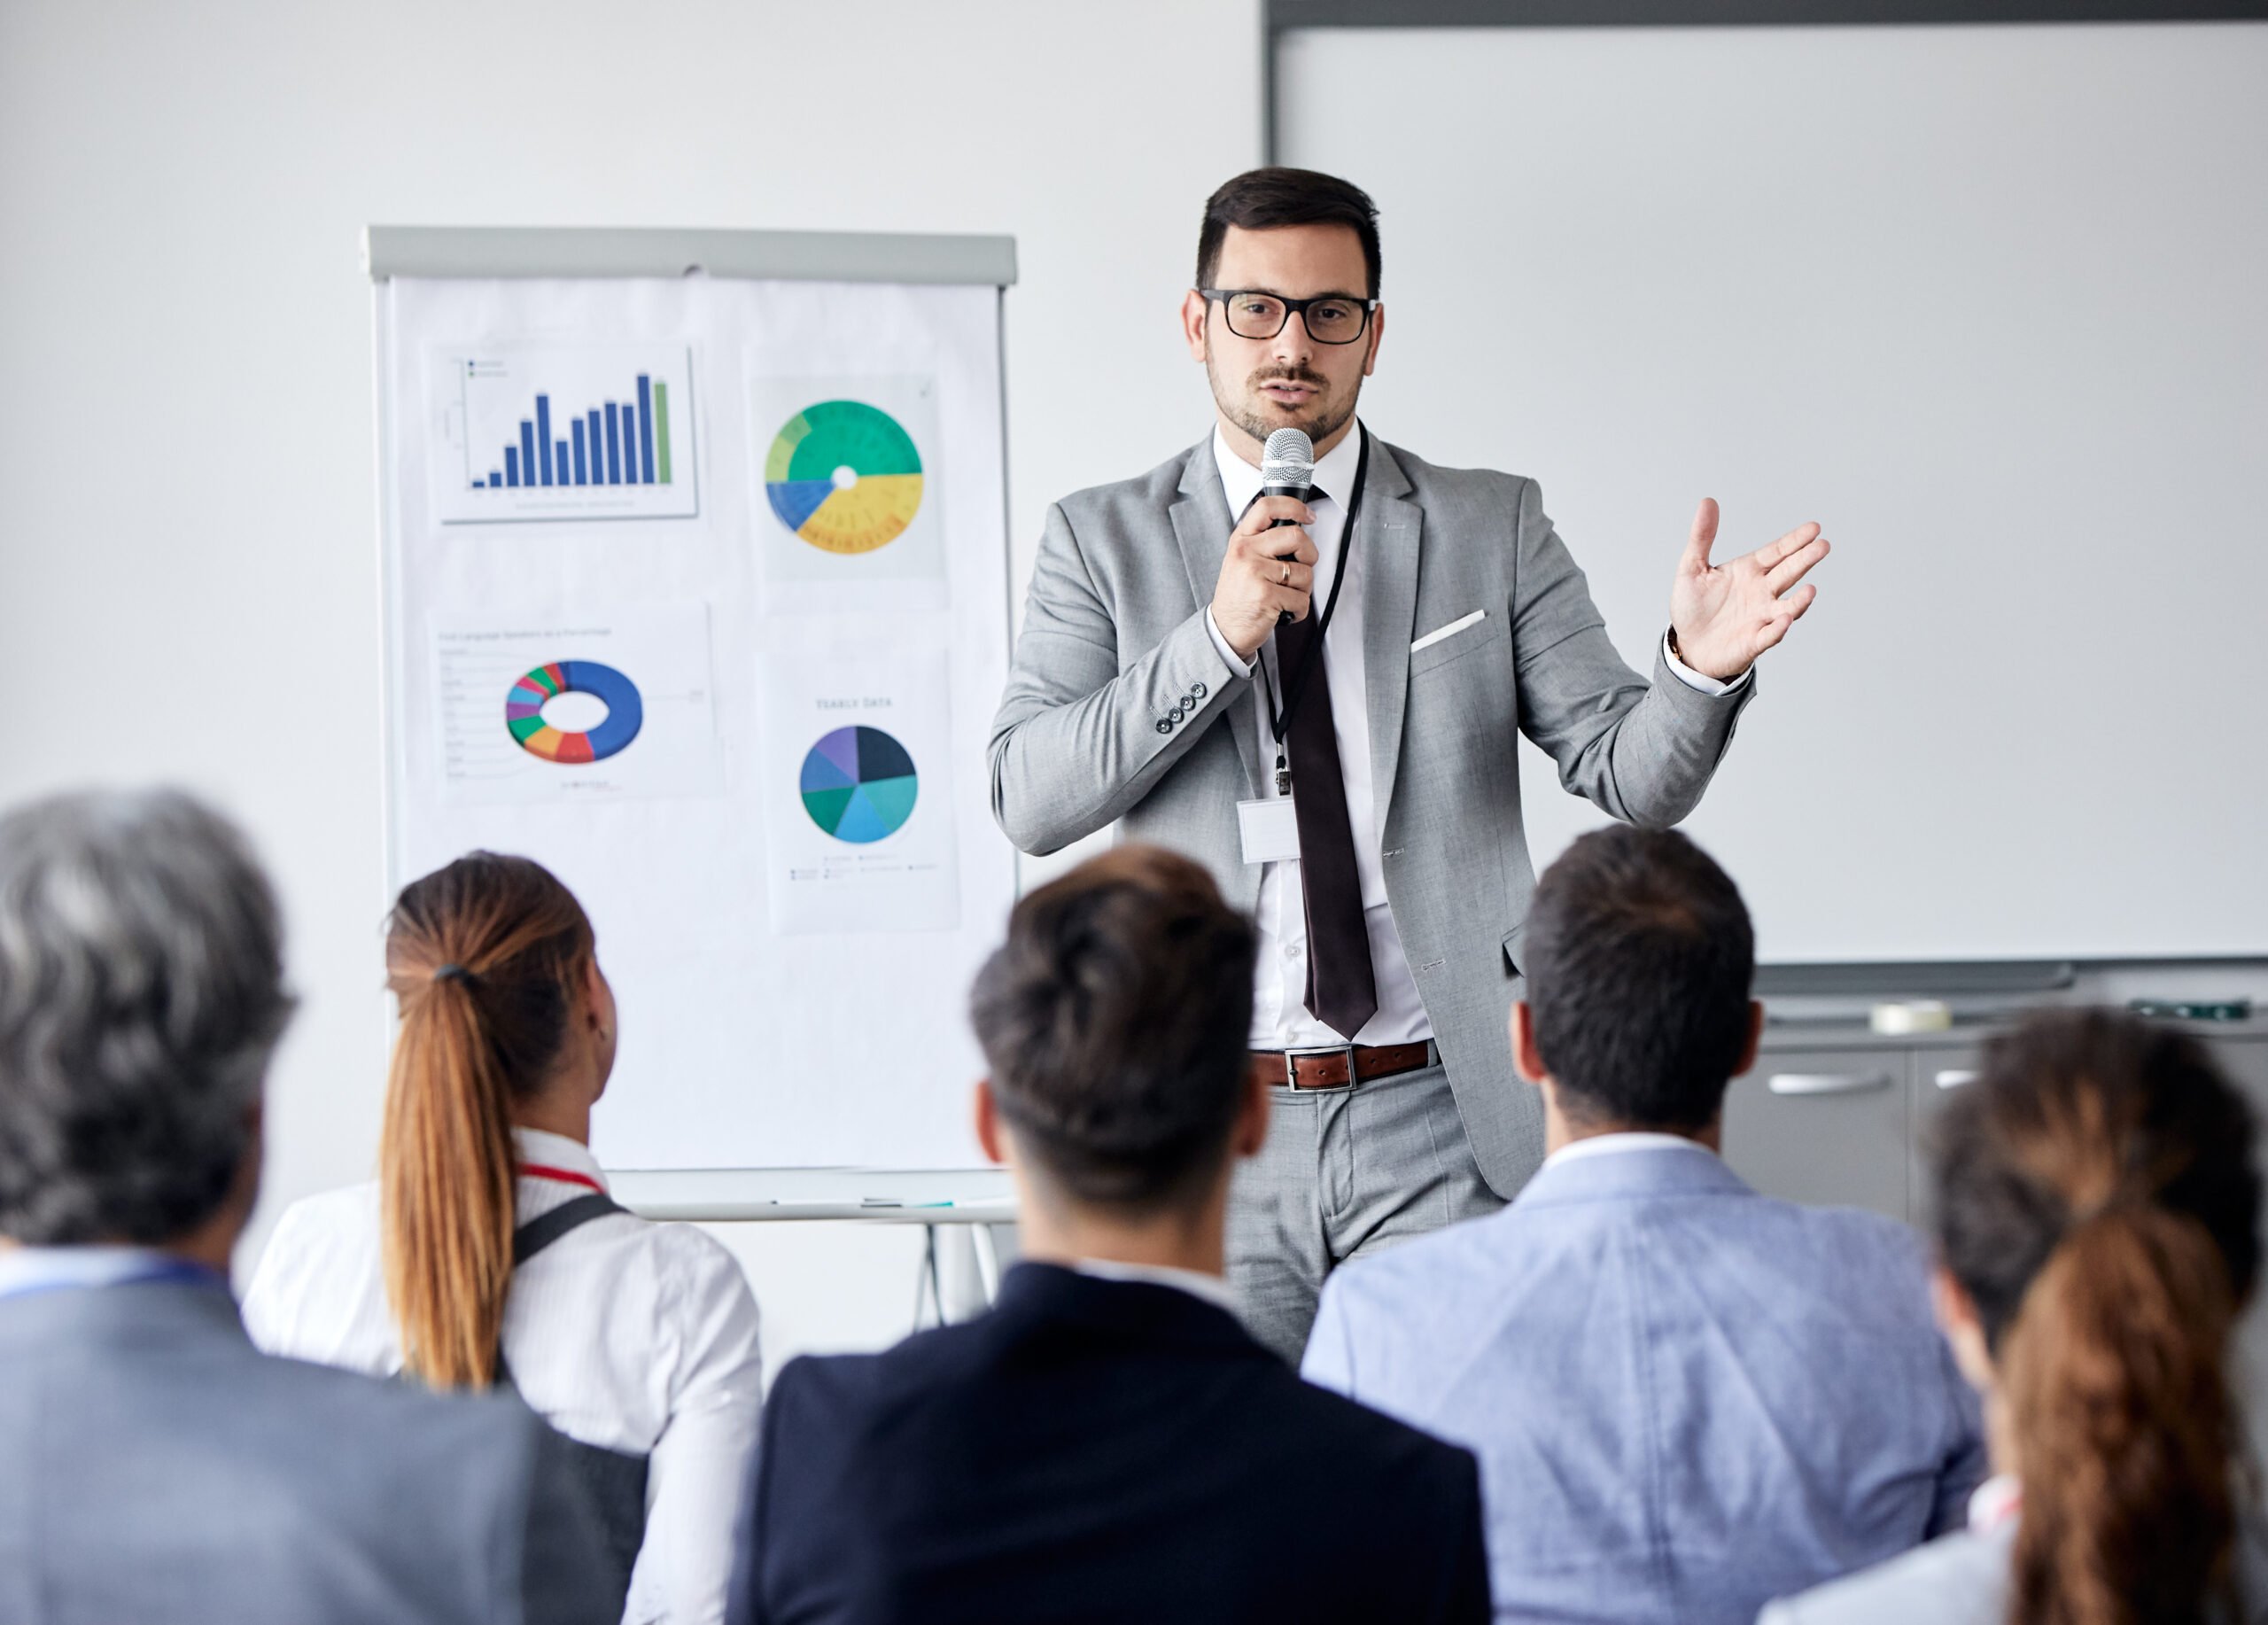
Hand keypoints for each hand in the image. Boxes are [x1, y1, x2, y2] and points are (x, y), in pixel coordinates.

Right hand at [1211, 495, 1320, 660]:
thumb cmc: (1239, 595)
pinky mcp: (1265, 596)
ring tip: (1285, 595)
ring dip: (1303, 589)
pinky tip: (1283, 610)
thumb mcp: (1242, 560)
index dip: (1294, 507)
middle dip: (1309, 555)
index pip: (1267, 506)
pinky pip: (1301, 599)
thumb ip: (1264, 542)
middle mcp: (1246, 552)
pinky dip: (1299, 610)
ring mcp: (1254, 573)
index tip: (1308, 515)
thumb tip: (1298, 530)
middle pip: (1296, 536)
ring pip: (1304, 572)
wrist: (1225, 629)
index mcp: (1242, 539)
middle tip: (1300, 568)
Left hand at [1668, 499, 1829, 680]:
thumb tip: (1708, 502)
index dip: (1795, 541)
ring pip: (1787, 607)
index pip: (1777, 552)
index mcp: (1750, 571)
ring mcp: (1761, 617)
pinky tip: (1784, 620)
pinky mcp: (1753, 641)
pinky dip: (1777, 629)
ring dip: (1799, 600)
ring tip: (1810, 590)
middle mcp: (1762, 592)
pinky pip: (1769, 635)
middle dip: (1805, 560)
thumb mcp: (1692, 568)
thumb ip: (1702, 537)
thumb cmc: (1694, 606)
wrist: (1688, 644)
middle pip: (1788, 573)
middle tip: (1823, 546)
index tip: (1814, 528)